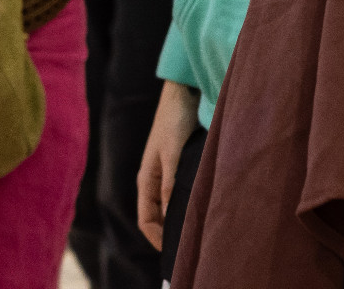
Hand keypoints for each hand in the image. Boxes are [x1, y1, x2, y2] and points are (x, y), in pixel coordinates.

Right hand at [138, 82, 200, 250]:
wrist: (181, 93)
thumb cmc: (175, 120)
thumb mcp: (172, 153)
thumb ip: (169, 183)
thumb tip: (167, 215)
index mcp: (146, 178)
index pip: (145, 219)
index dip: (157, 237)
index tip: (173, 250)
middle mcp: (152, 178)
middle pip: (155, 215)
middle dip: (166, 231)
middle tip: (187, 243)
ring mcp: (163, 171)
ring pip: (166, 204)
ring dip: (175, 217)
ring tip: (194, 228)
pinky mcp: (175, 163)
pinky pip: (175, 192)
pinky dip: (182, 203)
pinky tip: (197, 205)